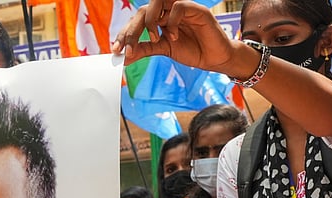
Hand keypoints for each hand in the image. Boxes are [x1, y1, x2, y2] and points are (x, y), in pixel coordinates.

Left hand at [111, 0, 235, 71]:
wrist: (214, 58)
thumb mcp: (163, 51)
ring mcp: (180, 9)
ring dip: (150, 22)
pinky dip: (172, 22)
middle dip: (132, 30)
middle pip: (142, 12)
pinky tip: (173, 37)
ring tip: (154, 39)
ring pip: (157, 3)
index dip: (125, 34)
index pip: (136, 21)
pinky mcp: (196, 10)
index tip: (117, 50)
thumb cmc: (192, 51)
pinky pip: (178, 7)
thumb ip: (144, 50)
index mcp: (158, 20)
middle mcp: (167, 12)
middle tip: (126, 47)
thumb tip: (124, 57)